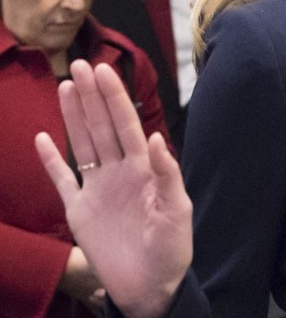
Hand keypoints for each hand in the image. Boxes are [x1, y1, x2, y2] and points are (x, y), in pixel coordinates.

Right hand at [35, 61, 192, 317]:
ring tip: (65, 87)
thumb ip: (167, 174)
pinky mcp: (79, 211)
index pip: (127, 125)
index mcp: (145, 169)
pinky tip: (41, 138)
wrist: (151, 287)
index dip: (115, 98)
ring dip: (73, 117)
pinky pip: (62, 180)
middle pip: (102, 127)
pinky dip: (51, 160)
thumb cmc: (172, 250)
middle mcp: (120, 172)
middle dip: (92, 96)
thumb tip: (155, 137)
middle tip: (80, 65)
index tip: (104, 70)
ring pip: (82, 144)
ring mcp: (98, 189)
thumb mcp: (176, 211)